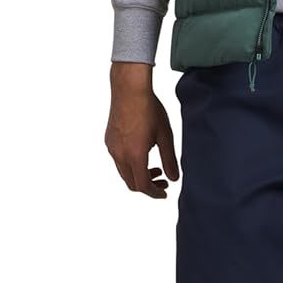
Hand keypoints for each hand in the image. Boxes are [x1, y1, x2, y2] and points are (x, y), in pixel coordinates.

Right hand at [105, 63, 179, 198]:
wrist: (129, 89)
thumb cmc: (149, 109)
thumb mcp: (165, 136)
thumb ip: (170, 160)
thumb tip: (174, 178)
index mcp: (134, 155)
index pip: (143, 186)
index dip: (155, 193)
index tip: (164, 192)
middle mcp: (119, 154)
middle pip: (132, 183)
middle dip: (147, 186)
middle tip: (162, 180)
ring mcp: (112, 147)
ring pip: (124, 172)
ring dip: (139, 174)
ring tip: (154, 165)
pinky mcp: (108, 140)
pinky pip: (118, 160)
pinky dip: (130, 164)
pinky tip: (142, 151)